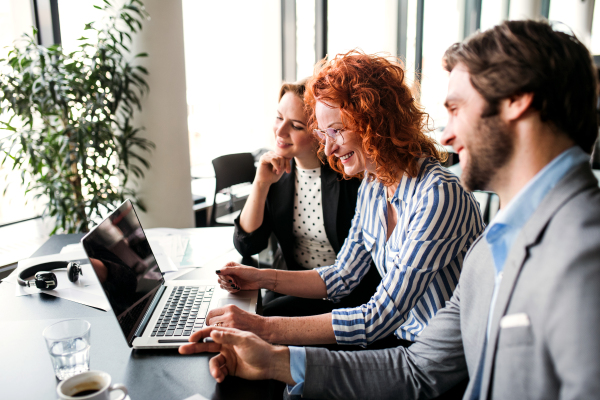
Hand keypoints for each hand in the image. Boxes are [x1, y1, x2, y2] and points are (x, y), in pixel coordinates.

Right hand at [178, 327, 294, 384]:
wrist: (270, 364)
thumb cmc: (261, 348)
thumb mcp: (244, 339)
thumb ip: (228, 336)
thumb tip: (213, 332)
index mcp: (230, 335)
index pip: (211, 332)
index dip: (200, 334)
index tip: (191, 338)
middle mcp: (227, 345)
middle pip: (207, 346)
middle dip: (194, 348)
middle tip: (183, 349)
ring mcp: (228, 357)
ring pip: (213, 361)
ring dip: (213, 368)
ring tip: (218, 374)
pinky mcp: (230, 368)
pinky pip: (219, 371)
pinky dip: (219, 374)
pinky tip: (222, 376)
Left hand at [206, 305, 267, 339]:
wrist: (264, 328)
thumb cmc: (253, 322)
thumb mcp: (239, 313)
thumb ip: (228, 315)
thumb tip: (217, 319)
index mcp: (230, 308)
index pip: (212, 312)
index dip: (209, 319)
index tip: (208, 323)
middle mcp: (229, 314)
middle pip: (210, 320)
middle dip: (210, 326)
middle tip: (211, 331)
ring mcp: (230, 323)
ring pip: (213, 328)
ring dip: (213, 332)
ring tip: (216, 335)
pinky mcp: (233, 332)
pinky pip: (220, 335)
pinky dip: (219, 337)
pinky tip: (221, 339)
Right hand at [216, 262, 273, 292]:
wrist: (259, 280)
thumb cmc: (252, 273)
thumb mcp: (238, 270)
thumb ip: (227, 270)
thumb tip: (217, 271)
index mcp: (229, 266)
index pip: (220, 273)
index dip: (225, 277)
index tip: (232, 279)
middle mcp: (229, 272)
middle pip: (220, 280)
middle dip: (227, 283)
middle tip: (235, 283)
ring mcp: (231, 279)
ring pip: (223, 285)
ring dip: (230, 287)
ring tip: (237, 285)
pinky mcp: (233, 285)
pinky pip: (227, 289)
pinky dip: (232, 290)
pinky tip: (238, 288)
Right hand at [254, 151, 290, 185]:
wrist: (264, 182)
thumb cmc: (272, 176)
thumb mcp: (281, 169)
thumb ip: (285, 163)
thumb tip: (290, 157)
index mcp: (275, 156)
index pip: (285, 156)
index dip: (287, 164)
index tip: (288, 172)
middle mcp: (271, 154)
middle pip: (282, 157)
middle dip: (283, 166)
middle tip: (279, 172)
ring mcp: (267, 155)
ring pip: (278, 158)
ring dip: (279, 166)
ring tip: (276, 172)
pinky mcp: (263, 158)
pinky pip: (273, 159)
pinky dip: (276, 165)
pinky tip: (275, 170)